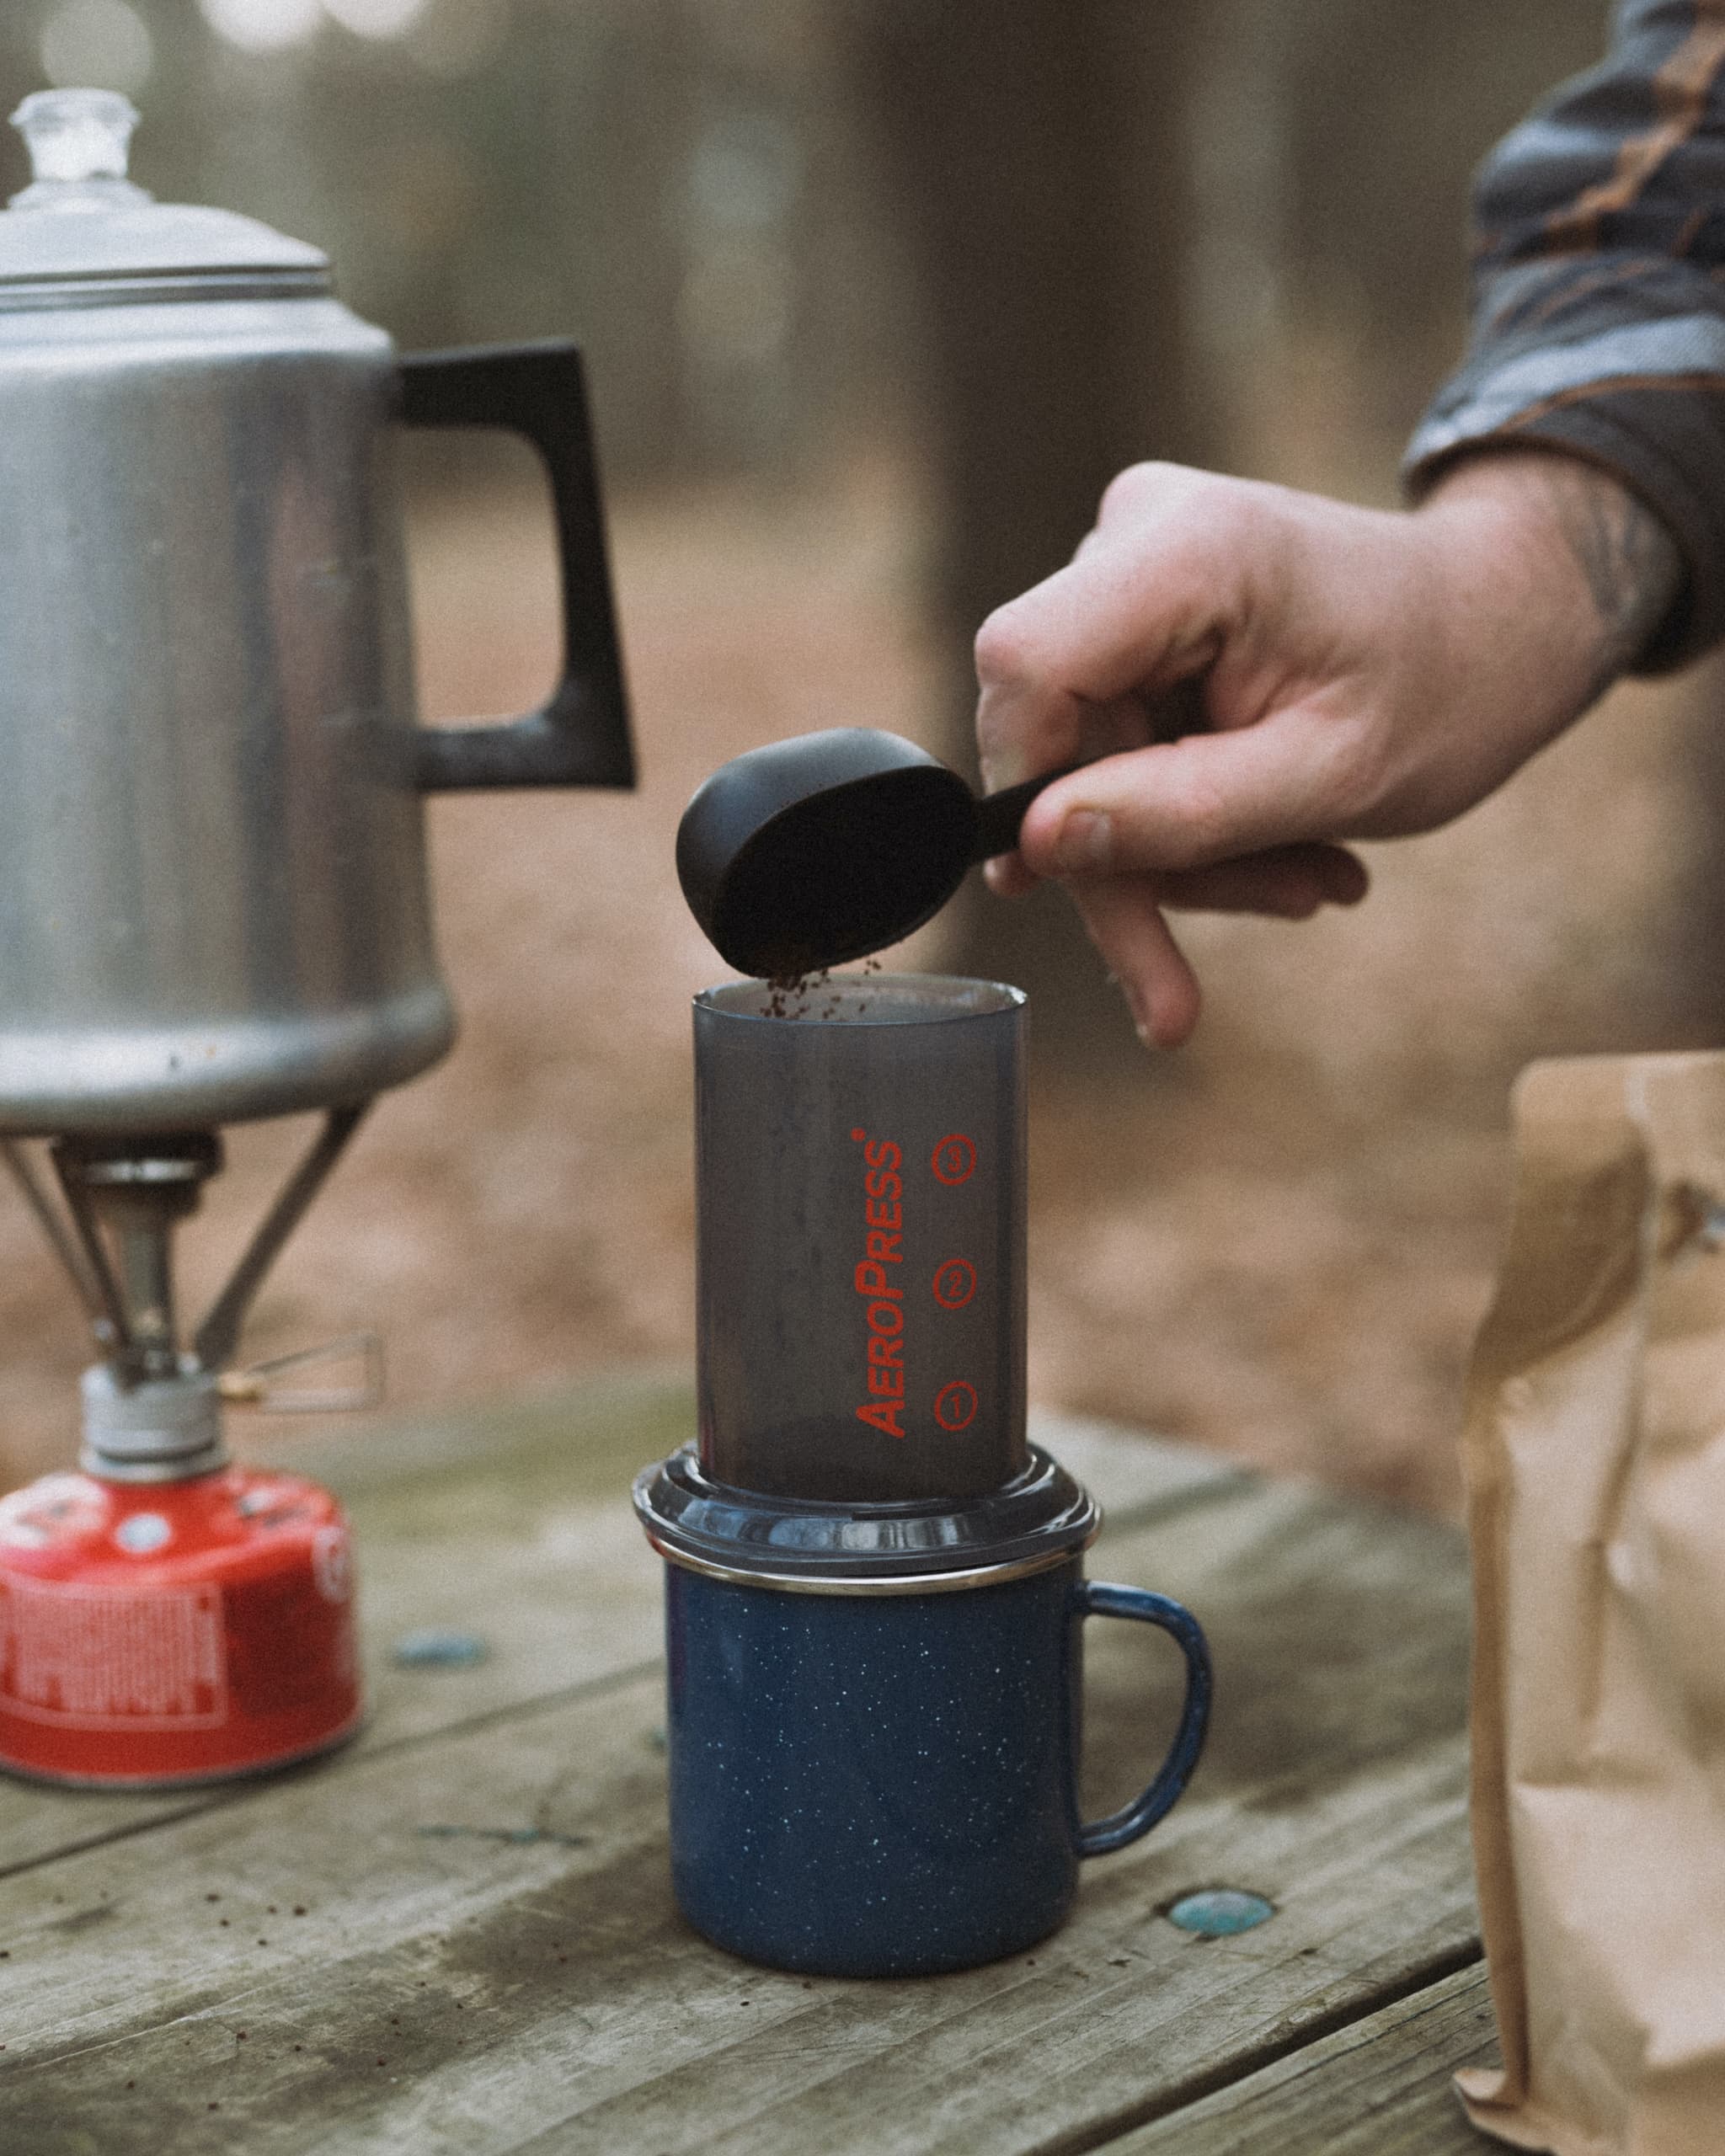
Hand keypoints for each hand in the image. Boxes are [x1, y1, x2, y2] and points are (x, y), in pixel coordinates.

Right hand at [973, 450, 1680, 1044]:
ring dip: (1182, 854)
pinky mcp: (1140, 611)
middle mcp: (1137, 533)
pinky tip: (1283, 847)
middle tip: (1187, 979)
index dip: (1028, 789)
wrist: (1506, 620)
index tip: (1081, 889)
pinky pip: (1120, 741)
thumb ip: (1180, 814)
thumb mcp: (1331, 778)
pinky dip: (1190, 815)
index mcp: (1189, 549)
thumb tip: (1035, 847)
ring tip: (1304, 882)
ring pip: (1087, 755)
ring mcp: (1133, 566)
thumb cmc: (1448, 685)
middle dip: (1135, 862)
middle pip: (1055, 729)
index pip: (1027, 665)